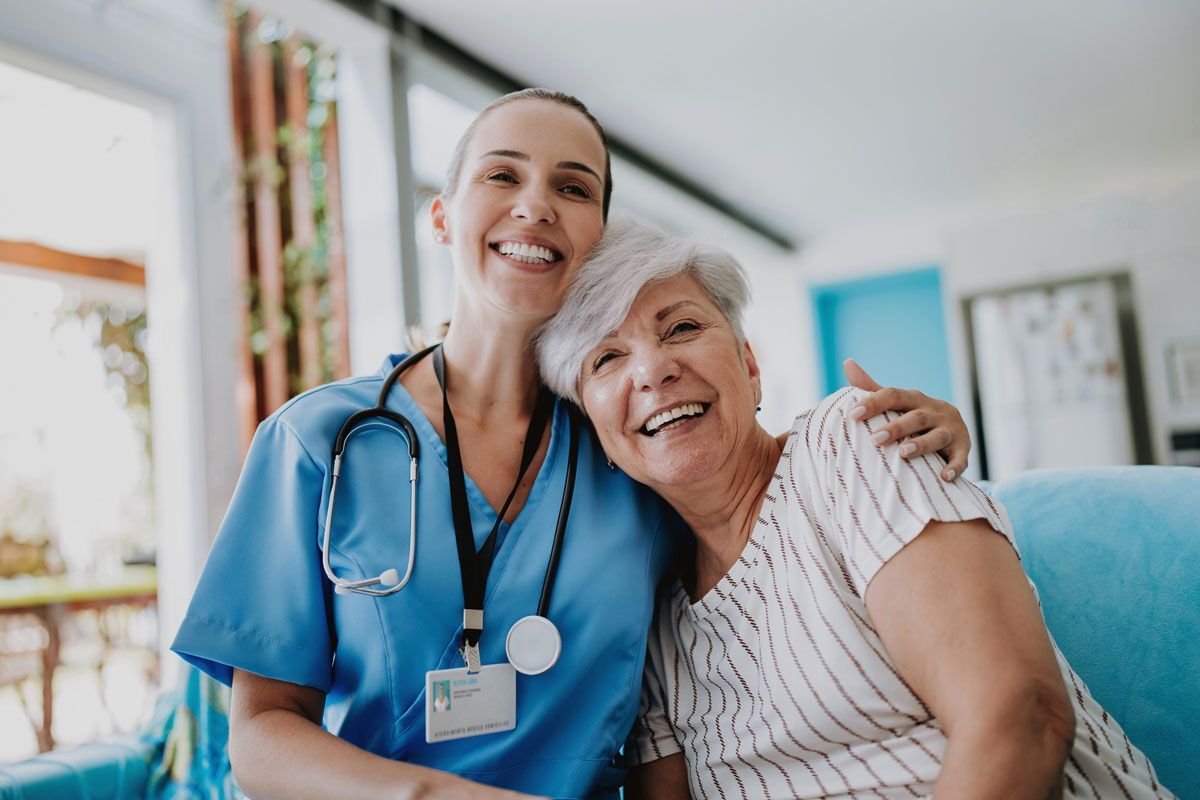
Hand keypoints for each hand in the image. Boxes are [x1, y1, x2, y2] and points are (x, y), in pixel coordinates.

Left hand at [843, 358, 969, 480]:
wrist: (953, 431)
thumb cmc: (915, 417)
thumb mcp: (897, 403)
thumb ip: (873, 387)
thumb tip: (848, 363)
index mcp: (915, 399)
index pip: (893, 395)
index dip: (874, 403)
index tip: (853, 415)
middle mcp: (935, 411)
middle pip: (916, 417)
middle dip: (896, 427)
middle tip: (875, 439)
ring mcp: (951, 429)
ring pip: (937, 436)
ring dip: (922, 444)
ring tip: (903, 453)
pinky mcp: (963, 448)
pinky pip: (961, 458)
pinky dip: (954, 466)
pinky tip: (944, 477)